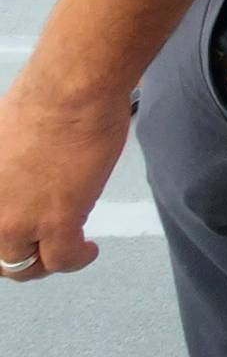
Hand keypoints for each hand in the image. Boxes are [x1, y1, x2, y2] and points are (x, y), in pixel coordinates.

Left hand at [0, 73, 130, 283]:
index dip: (4, 233)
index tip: (20, 228)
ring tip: (65, 249)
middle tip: (38, 245)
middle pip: (1, 254)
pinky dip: (78, 258)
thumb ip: (5, 168)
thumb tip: (19, 174)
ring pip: (25, 265)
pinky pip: (64, 259)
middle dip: (20, 254)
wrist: (70, 91)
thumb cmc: (43, 97)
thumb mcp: (3, 136)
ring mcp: (17, 220)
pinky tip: (88, 250)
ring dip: (46, 261)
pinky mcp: (57, 222)